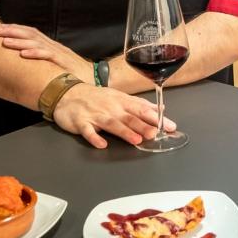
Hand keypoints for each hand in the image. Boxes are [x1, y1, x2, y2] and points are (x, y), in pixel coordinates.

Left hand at [0, 23, 91, 81]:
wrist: (95, 79)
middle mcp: (53, 46)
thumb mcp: (55, 66)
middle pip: (30, 34)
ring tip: (5, 41)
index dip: (15, 29)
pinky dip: (35, 53)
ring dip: (19, 41)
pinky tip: (24, 53)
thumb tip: (25, 65)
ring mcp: (59, 53)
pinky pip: (48, 55)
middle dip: (12, 32)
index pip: (31, 33)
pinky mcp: (64, 62)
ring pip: (36, 43)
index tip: (0, 29)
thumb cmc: (74, 75)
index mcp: (51, 46)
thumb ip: (43, 63)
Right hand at [51, 84, 177, 148]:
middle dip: (142, 125)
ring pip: (112, 124)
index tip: (170, 126)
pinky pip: (88, 131)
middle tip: (155, 134)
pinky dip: (94, 138)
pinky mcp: (81, 122)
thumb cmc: (96, 97)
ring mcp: (95, 115)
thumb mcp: (118, 97)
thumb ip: (139, 104)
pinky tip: (102, 144)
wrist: (67, 93)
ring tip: (136, 140)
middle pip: (129, 117)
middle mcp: (110, 107)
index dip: (156, 117)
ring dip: (124, 131)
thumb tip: (160, 108)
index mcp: (121, 101)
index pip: (141, 109)